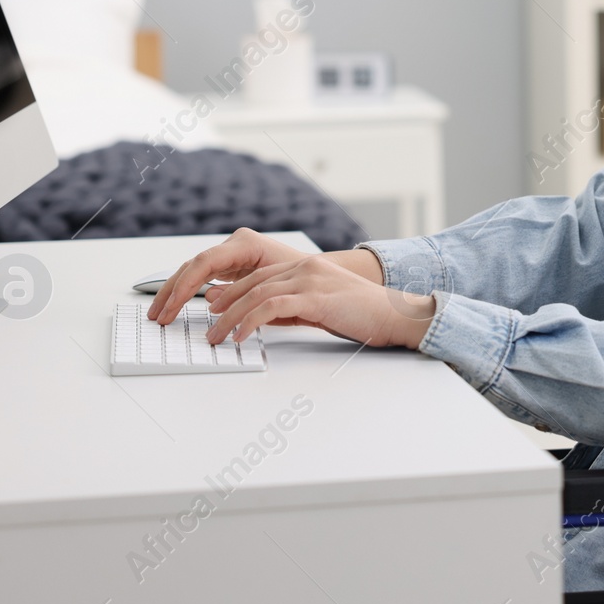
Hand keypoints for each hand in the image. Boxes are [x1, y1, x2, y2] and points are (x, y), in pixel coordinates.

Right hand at [148, 228, 317, 324]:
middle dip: (171, 291)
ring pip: (193, 271)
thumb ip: (241, 292)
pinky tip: (174, 307)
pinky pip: (201, 277)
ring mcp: (230, 253)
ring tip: (159, 315)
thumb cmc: (302, 279)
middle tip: (157, 315)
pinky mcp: (230, 265)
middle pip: (193, 266)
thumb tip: (210, 298)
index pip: (205, 262)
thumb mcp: (272, 287)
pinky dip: (187, 292)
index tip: (171, 307)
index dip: (185, 285)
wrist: (317, 276)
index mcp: (245, 243)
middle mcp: (234, 244)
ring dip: (174, 293)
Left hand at [201, 255, 435, 348]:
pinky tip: (240, 336)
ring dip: (231, 317)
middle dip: (225, 304)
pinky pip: (272, 307)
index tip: (216, 309)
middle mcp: (306, 267)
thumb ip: (290, 309)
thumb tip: (258, 318)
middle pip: (253, 283)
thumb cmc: (363, 316)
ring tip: (216, 337)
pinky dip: (250, 321)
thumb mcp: (320, 309)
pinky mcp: (316, 296)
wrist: (396, 315)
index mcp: (308, 267)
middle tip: (207, 325)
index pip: (260, 277)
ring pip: (257, 294)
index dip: (234, 292)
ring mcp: (311, 279)